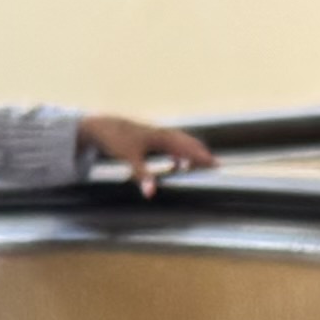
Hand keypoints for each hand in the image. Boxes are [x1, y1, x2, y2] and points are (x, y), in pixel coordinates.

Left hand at [77, 113, 216, 194]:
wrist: (104, 126)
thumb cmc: (117, 140)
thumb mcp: (129, 159)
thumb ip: (142, 176)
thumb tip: (151, 193)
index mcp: (161, 137)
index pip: (187, 147)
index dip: (201, 156)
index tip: (215, 164)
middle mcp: (162, 133)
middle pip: (188, 142)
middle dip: (201, 153)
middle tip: (216, 165)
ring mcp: (157, 134)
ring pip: (180, 142)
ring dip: (191, 152)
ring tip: (203, 163)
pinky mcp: (151, 137)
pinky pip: (171, 145)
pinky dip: (178, 154)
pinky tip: (178, 164)